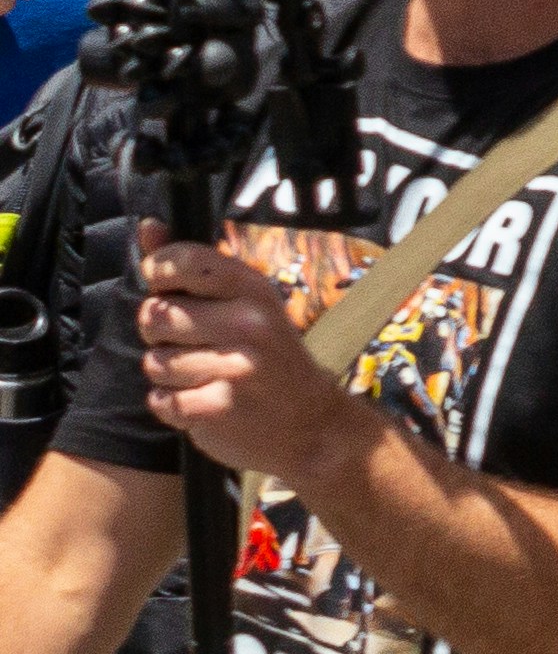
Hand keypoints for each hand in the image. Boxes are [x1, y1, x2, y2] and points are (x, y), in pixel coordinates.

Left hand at [133, 227, 375, 503]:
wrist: (313, 425)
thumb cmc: (270, 358)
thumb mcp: (246, 304)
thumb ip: (193, 269)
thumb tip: (147, 227)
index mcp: (254, 290)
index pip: (186, 262)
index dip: (159, 272)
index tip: (163, 286)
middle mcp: (248, 323)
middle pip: (154, 316)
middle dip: (158, 333)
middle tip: (188, 342)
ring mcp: (234, 367)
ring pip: (153, 362)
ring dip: (166, 374)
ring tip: (200, 376)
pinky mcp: (216, 408)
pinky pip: (159, 399)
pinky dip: (170, 405)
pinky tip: (200, 402)